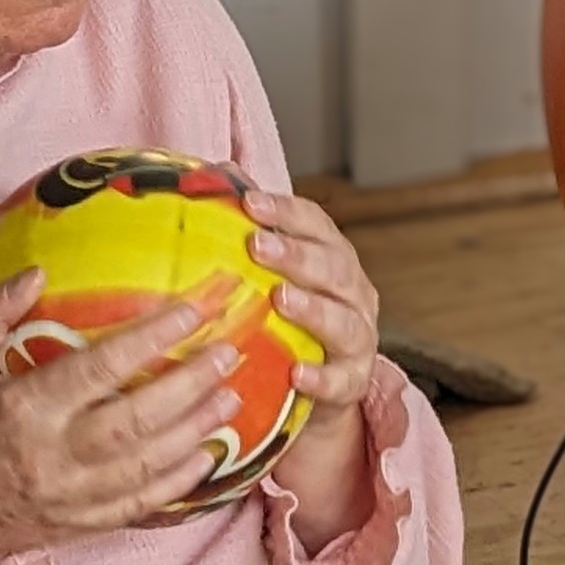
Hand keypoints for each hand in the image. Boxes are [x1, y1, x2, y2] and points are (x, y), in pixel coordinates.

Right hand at [0, 270, 249, 556]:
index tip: (191, 310)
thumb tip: (36, 271)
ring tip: (230, 396)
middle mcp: (54, 455)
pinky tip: (210, 456)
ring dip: (196, 429)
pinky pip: (142, 505)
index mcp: (23, 409)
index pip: (99, 368)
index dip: (150, 338)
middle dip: (189, 384)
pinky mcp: (82, 524)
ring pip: (149, 463)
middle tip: (227, 352)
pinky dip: (181, 482)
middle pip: (138, 418)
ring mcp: (72, 495)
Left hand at [244, 192, 380, 546]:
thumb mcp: (271, 278)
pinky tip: (296, 373)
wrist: (319, 386)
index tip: (250, 202)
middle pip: (333, 267)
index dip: (286, 211)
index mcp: (332, 259)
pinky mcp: (351, 381)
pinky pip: (339, 380)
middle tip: (258, 246)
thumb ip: (249, 236)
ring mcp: (357, 339)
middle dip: (296, 254)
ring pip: (343, 320)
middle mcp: (352, 294)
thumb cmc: (288, 321)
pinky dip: (320, 377)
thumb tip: (206, 178)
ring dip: (313, 309)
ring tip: (280, 298)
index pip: (316, 225)